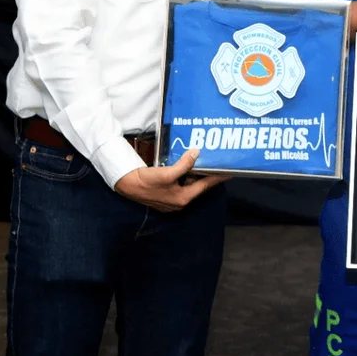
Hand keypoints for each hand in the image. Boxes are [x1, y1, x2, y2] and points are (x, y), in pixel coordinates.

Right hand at [113, 149, 228, 211]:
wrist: (126, 185)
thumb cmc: (147, 181)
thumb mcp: (167, 173)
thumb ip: (184, 164)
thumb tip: (196, 153)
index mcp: (183, 198)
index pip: (205, 186)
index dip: (217, 178)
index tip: (230, 172)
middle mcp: (180, 202)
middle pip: (198, 186)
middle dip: (206, 175)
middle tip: (217, 164)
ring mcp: (172, 200)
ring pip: (189, 184)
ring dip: (195, 174)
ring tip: (204, 162)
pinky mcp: (165, 195)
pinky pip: (180, 184)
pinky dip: (185, 175)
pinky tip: (187, 166)